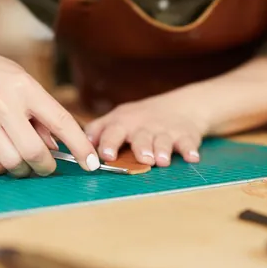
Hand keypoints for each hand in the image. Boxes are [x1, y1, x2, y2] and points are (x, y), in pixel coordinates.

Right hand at [0, 41, 99, 177]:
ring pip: (12, 163)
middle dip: (47, 167)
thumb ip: (41, 113)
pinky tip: (2, 157)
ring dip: (24, 170)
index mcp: (25, 88)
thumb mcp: (23, 82)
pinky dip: (1, 169)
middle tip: (47, 165)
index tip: (92, 164)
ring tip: (23, 160)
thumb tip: (58, 146)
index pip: (61, 122)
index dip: (81, 147)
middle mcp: (3, 105)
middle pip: (34, 152)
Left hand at [83, 96, 208, 167]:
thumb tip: (74, 146)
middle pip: (141, 137)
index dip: (109, 143)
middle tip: (142, 158)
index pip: (113, 132)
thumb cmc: (140, 120)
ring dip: (162, 150)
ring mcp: (165, 131)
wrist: (181, 107)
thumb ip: (98, 132)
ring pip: (163, 141)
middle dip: (141, 147)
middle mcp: (144, 127)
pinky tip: (192, 157)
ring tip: (161, 161)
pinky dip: (190, 150)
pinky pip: (188, 142)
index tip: (106, 155)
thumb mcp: (117, 120)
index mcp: (123, 124)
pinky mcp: (186, 135)